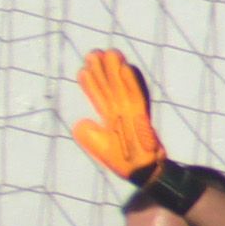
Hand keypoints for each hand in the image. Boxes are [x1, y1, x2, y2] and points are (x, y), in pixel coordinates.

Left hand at [70, 47, 166, 183]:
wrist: (144, 173)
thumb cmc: (124, 162)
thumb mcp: (100, 149)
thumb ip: (88, 135)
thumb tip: (80, 122)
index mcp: (111, 118)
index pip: (99, 97)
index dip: (91, 84)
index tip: (82, 70)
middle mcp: (121, 112)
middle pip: (110, 87)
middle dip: (101, 71)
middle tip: (93, 53)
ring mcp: (132, 113)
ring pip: (122, 87)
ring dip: (115, 70)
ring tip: (109, 53)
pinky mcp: (142, 117)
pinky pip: (136, 96)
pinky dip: (131, 82)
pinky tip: (126, 68)